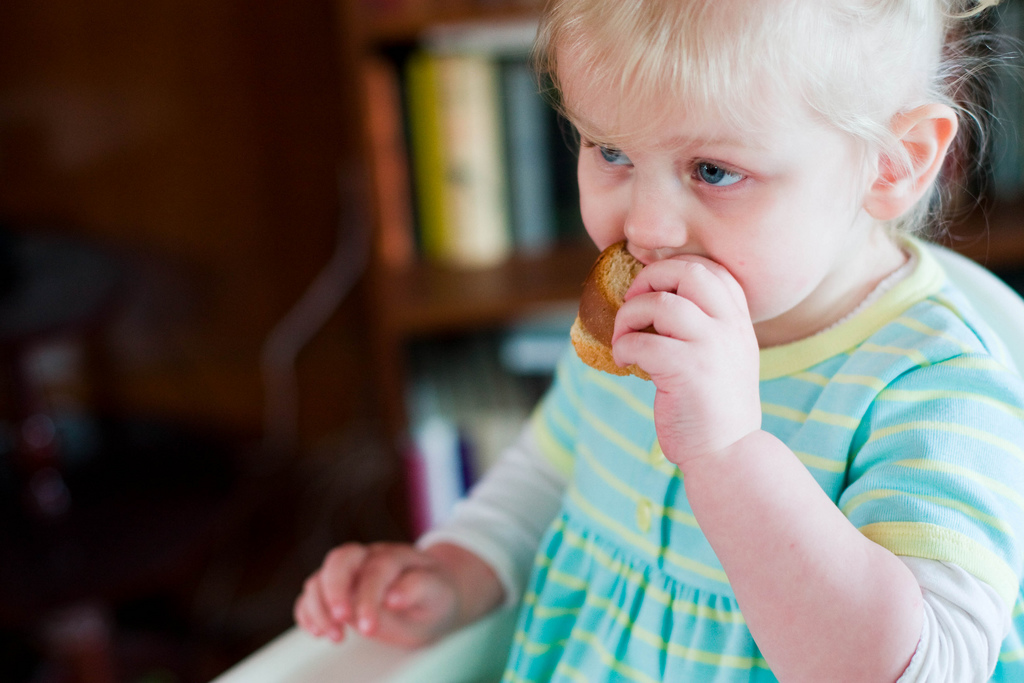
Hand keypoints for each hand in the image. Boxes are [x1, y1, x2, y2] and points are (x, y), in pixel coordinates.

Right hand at [294, 542, 500, 647]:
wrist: (432, 594)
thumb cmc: (435, 595)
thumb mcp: (438, 594)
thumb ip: (417, 589)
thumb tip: (393, 596)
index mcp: (397, 556)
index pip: (377, 568)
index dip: (369, 597)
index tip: (370, 628)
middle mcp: (369, 557)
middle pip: (341, 559)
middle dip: (335, 590)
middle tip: (341, 620)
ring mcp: (351, 571)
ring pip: (321, 576)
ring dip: (320, 607)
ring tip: (334, 636)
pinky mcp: (338, 587)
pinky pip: (312, 592)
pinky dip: (307, 611)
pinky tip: (316, 631)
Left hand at [611, 255, 760, 465]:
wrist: (727, 453)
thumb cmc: (714, 407)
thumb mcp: (724, 357)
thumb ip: (706, 327)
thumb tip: (655, 298)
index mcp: (739, 321)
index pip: (714, 269)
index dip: (676, 268)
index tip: (654, 287)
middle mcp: (730, 328)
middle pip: (689, 272)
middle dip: (650, 278)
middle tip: (633, 302)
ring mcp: (712, 347)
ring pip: (661, 304)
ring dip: (630, 316)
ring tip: (623, 337)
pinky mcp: (688, 371)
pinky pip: (643, 342)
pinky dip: (623, 347)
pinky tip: (624, 362)